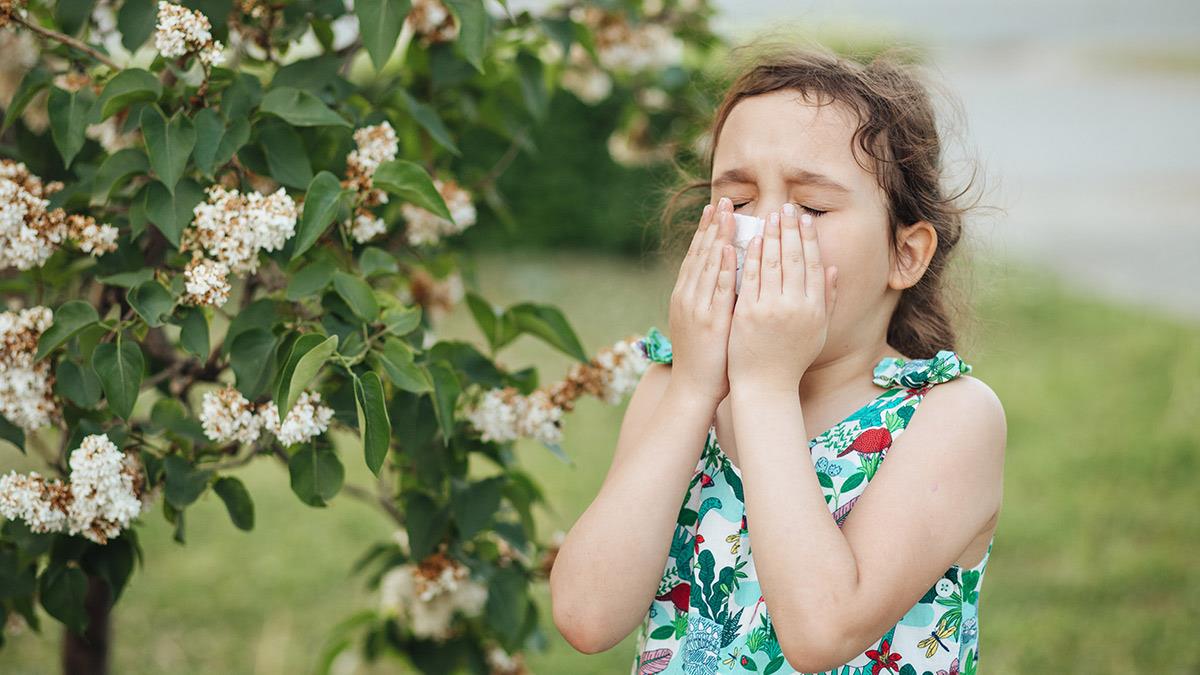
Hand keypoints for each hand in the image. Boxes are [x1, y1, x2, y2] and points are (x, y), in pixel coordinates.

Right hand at [667, 197, 736, 405]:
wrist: (694, 389)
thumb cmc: (708, 359)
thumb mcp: (708, 323)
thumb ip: (716, 299)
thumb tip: (733, 276)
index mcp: (687, 297)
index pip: (697, 257)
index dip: (706, 232)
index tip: (716, 210)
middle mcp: (687, 298)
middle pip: (699, 255)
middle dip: (711, 227)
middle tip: (722, 201)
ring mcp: (696, 308)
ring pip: (705, 265)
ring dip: (716, 237)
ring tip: (726, 213)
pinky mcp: (707, 321)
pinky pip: (715, 288)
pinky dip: (720, 267)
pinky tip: (726, 248)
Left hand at [727, 203, 838, 394]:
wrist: (765, 384)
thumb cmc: (792, 358)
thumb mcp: (818, 330)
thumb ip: (828, 298)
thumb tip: (835, 268)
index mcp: (815, 309)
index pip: (815, 265)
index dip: (810, 239)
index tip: (805, 219)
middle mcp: (796, 307)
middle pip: (795, 259)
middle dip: (791, 229)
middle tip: (786, 207)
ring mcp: (771, 309)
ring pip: (772, 263)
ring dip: (771, 236)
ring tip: (769, 216)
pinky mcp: (747, 313)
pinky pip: (750, 278)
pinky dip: (751, 257)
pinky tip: (750, 239)